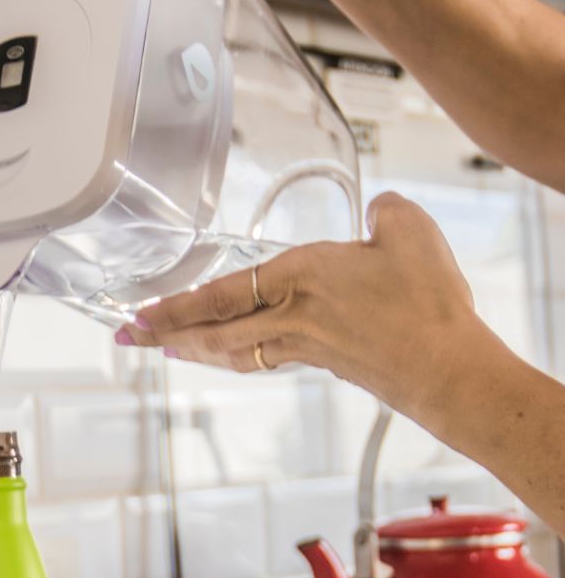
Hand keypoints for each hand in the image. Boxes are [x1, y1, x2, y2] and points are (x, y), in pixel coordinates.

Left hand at [118, 193, 482, 421]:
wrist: (448, 369)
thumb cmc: (427, 304)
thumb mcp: (409, 230)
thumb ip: (384, 211)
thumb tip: (376, 208)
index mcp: (299, 276)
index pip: (218, 294)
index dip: (174, 306)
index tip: (142, 312)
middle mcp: (289, 315)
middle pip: (210, 329)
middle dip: (164, 333)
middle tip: (128, 339)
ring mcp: (302, 345)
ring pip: (231, 349)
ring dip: (192, 349)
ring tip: (165, 350)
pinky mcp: (322, 362)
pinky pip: (262, 358)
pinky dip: (233, 355)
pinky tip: (230, 354)